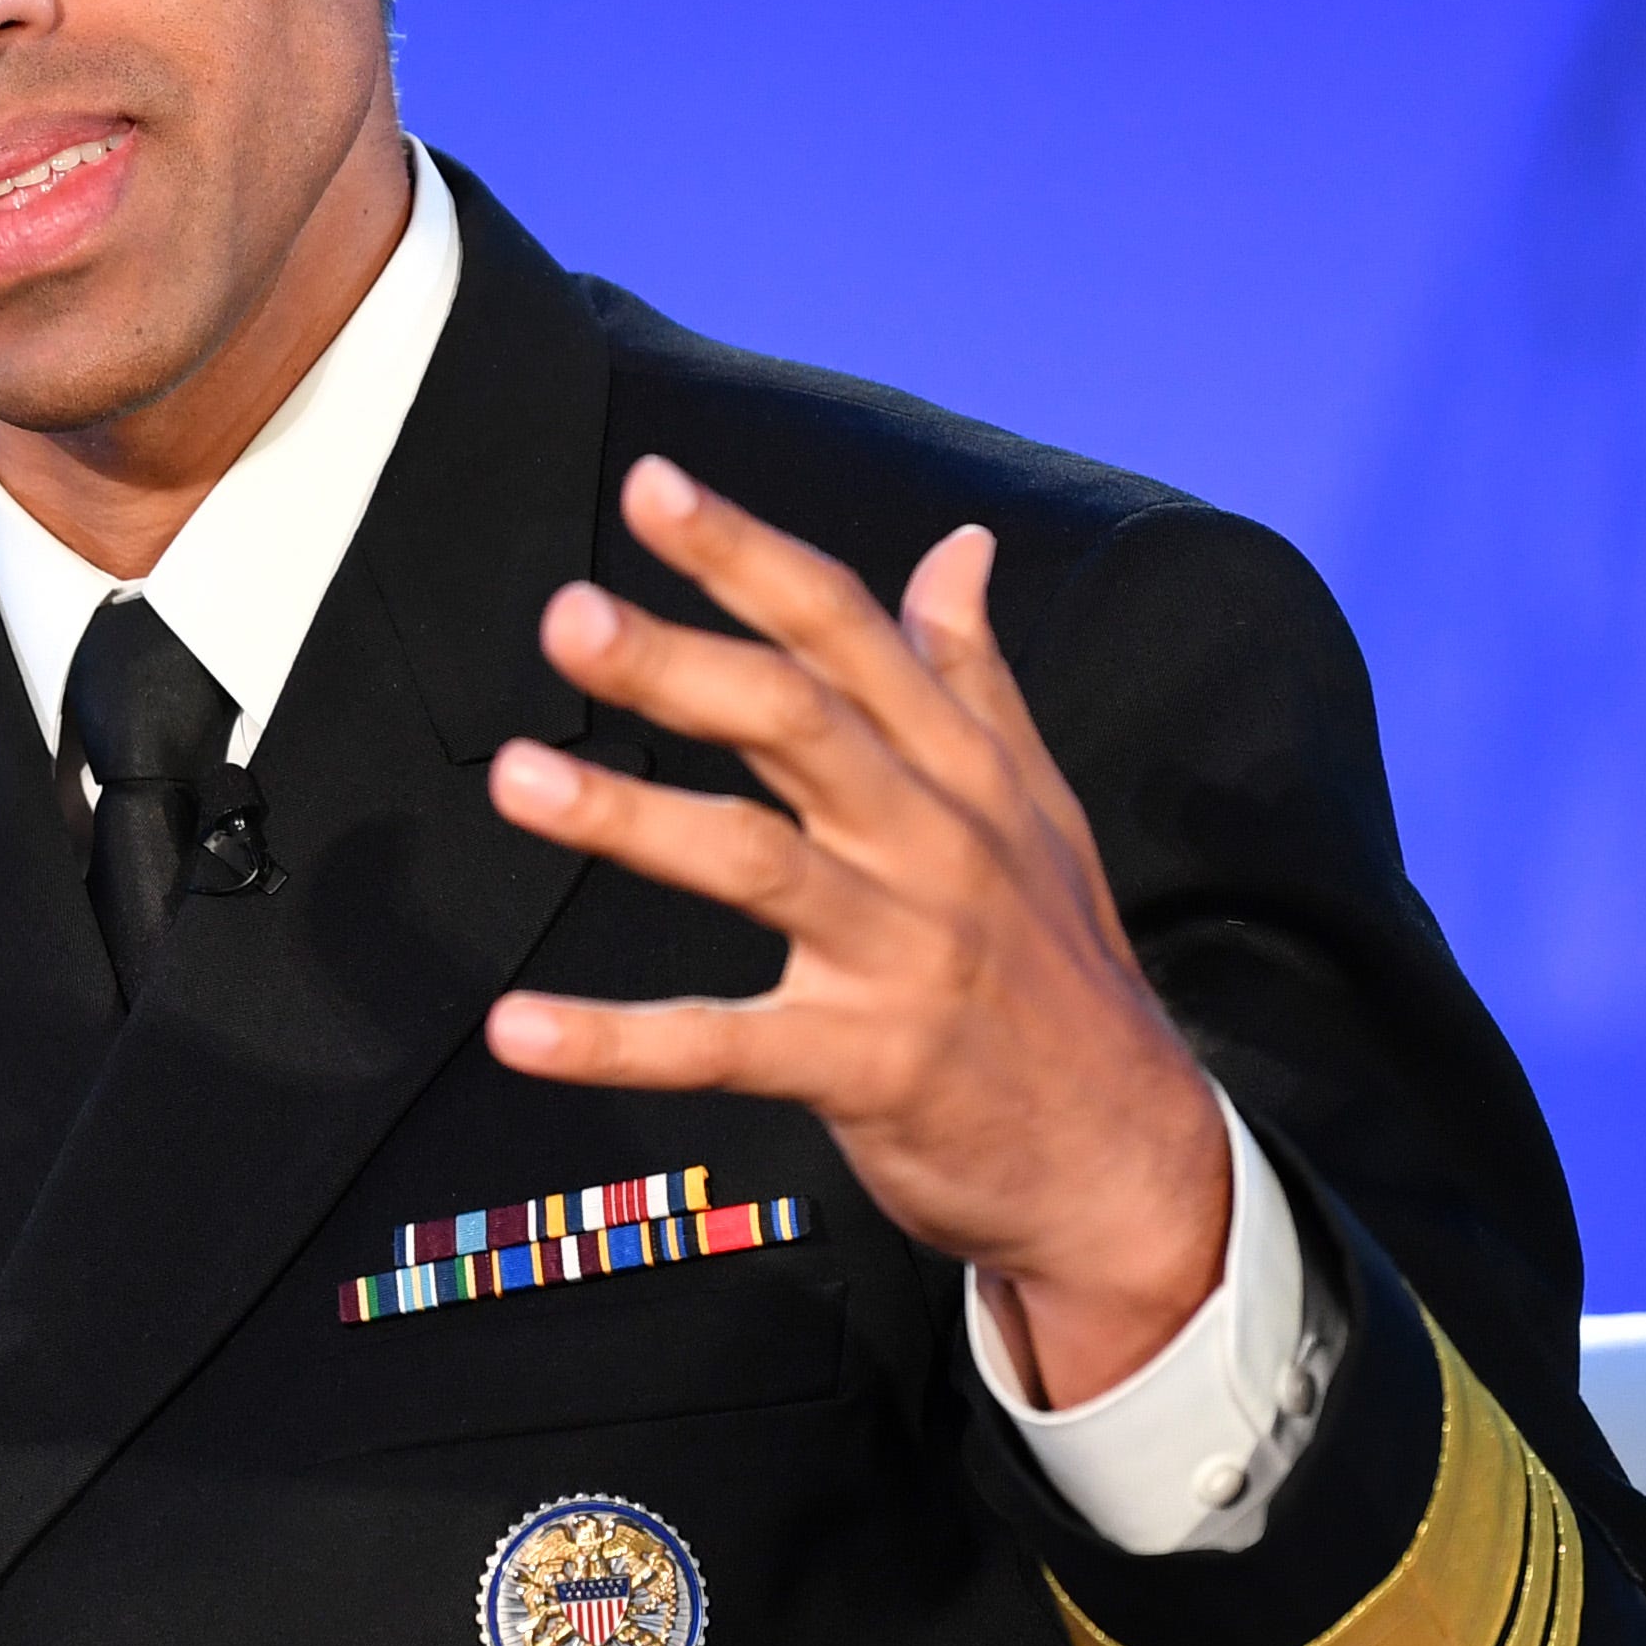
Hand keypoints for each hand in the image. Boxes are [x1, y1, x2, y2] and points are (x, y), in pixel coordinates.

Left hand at [481, 456, 1225, 1408]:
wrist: (1128, 1159)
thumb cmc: (1059, 969)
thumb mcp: (1034, 809)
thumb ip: (974, 675)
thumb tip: (961, 545)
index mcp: (960, 768)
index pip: (843, 632)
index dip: (746, 554)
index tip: (652, 487)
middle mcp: (934, 840)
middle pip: (795, 721)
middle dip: (678, 662)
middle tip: (567, 615)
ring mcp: (904, 952)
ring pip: (753, 860)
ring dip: (627, 816)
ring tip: (517, 775)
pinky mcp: (870, 1065)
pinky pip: (725, 1046)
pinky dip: (617, 1041)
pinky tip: (518, 1027)